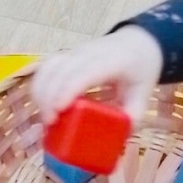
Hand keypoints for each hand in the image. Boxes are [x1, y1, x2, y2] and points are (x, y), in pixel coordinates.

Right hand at [31, 26, 163, 123]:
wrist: (137, 43)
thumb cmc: (139, 70)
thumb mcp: (143, 94)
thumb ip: (132, 116)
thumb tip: (117, 139)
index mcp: (111, 61)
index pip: (84, 72)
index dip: (68, 89)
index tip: (58, 111)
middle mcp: (89, 53)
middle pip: (60, 70)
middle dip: (49, 97)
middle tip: (50, 124)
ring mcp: (74, 52)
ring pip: (48, 67)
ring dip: (40, 92)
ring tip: (46, 117)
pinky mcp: (65, 56)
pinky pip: (45, 68)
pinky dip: (39, 86)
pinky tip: (42, 105)